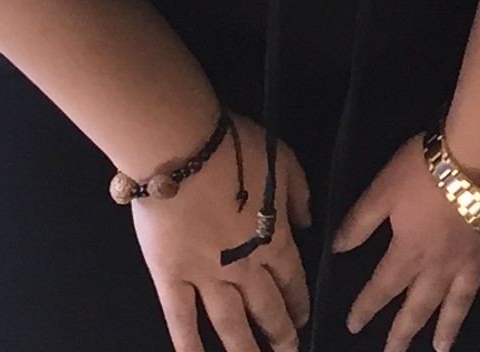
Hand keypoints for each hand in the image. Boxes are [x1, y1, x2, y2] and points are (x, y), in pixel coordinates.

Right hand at [130, 110, 312, 351]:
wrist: (183, 149)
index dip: (299, 301)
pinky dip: (189, 345)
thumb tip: (308, 224)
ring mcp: (206, 275)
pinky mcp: (171, 277)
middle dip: (279, 334)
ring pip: (230, 324)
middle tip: (287, 351)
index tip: (304, 319)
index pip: (292, 278)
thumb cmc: (235, 148)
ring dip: (245, 349)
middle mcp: (245, 266)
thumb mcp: (284, 162)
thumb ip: (298, 196)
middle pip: (266, 308)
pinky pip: (180, 319)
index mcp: (274, 238)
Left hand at [333, 132, 479, 350]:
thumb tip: (338, 248)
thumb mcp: (382, 190)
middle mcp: (441, 265)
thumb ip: (360, 221)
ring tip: (442, 348)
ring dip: (450, 325)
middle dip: (404, 332)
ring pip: (461, 299)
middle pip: (420, 305)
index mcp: (410, 252)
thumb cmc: (426, 170)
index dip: (365, 307)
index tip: (353, 326)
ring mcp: (475, 256)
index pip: (382, 287)